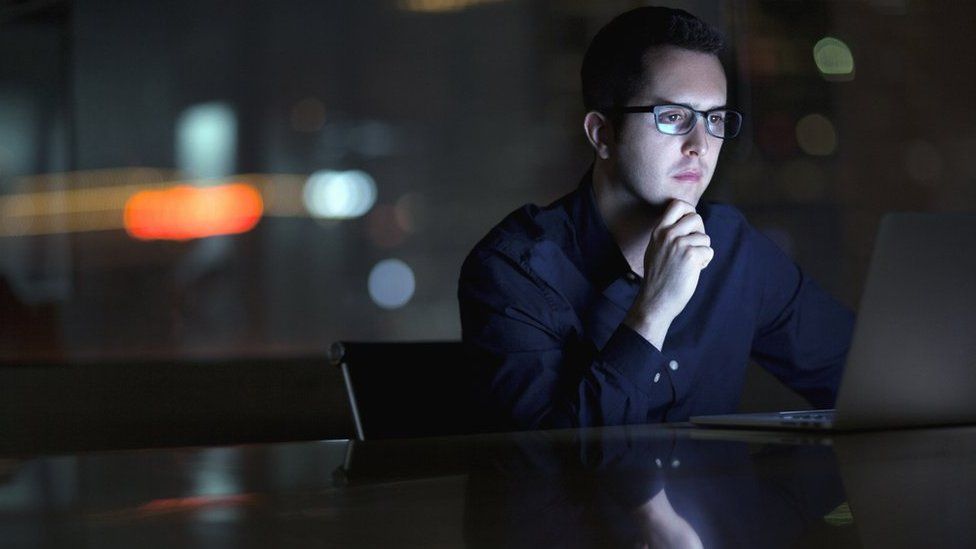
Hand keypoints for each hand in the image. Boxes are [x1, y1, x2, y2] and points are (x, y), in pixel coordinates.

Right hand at [624, 200, 712, 348]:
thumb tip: (688, 220)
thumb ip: (667, 234)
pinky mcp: (691, 256)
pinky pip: (708, 251)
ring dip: (702, 250)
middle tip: (694, 246)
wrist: (656, 300)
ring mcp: (679, 244)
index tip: (690, 224)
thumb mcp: (655, 249)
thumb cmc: (658, 277)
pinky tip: (693, 270)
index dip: (689, 211)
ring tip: (690, 263)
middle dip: (700, 232)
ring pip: (704, 237)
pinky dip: (705, 261)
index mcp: (658, 231)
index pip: (678, 205)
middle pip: (696, 218)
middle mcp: (668, 234)